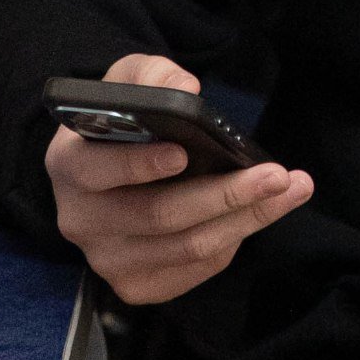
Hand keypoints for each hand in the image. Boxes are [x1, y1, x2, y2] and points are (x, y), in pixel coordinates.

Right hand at [44, 53, 311, 304]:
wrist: (108, 166)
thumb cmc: (122, 118)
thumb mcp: (128, 80)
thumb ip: (153, 75)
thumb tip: (186, 90)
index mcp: (69, 165)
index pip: (98, 170)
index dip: (139, 165)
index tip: (183, 153)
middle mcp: (81, 220)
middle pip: (158, 216)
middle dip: (224, 196)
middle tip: (275, 174)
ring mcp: (106, 259)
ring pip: (187, 247)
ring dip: (246, 219)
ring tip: (290, 189)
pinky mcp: (135, 284)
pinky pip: (195, 268)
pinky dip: (235, 239)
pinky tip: (263, 211)